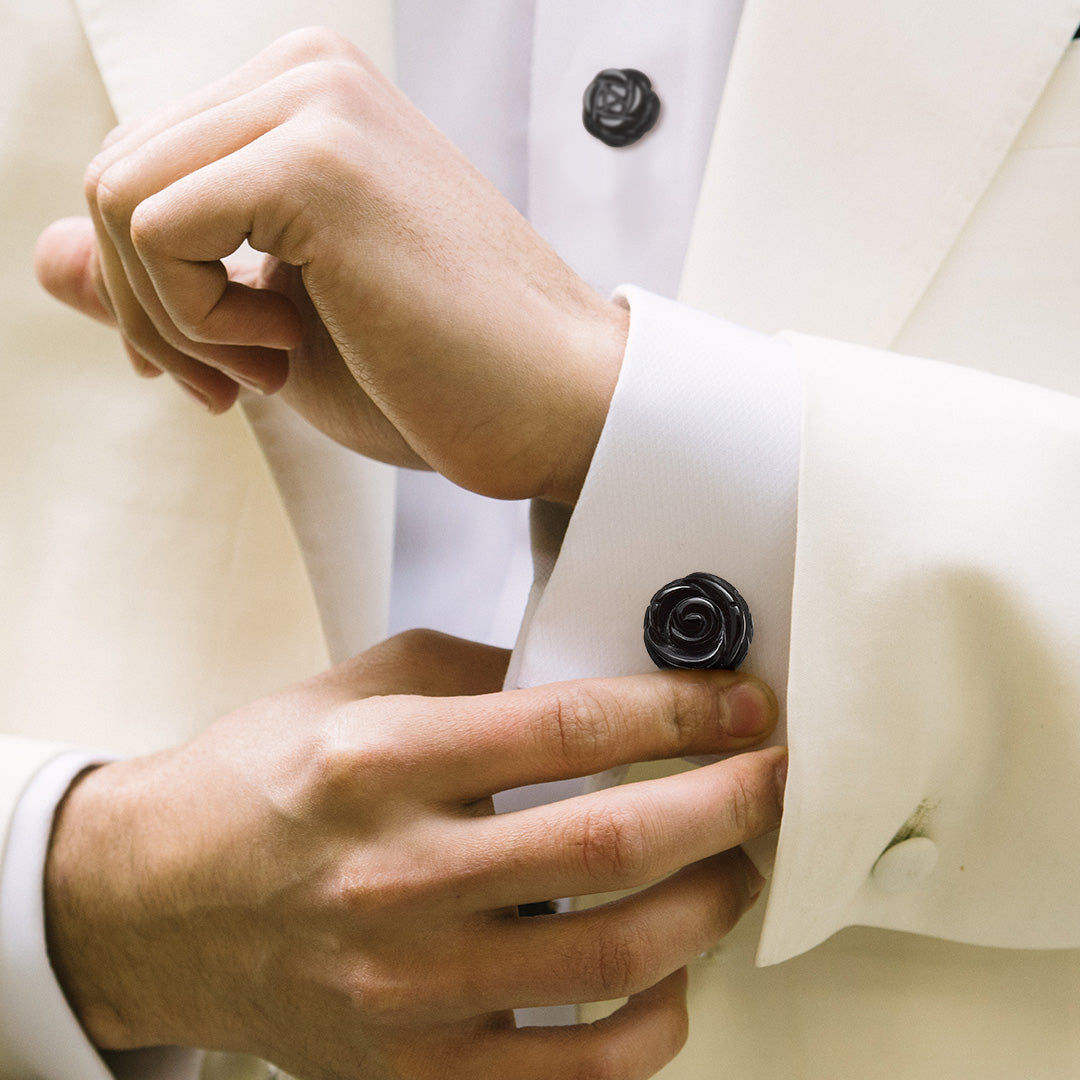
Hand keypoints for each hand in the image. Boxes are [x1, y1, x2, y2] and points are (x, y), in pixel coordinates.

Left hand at [34, 28, 628, 503]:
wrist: (555, 410)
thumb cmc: (441, 377)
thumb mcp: (273, 329)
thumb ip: (159, 279)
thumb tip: (44, 255)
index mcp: (308, 101)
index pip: (143, 170)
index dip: (148, 287)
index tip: (214, 366)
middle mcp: (309, 73)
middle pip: (111, 176)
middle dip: (149, 308)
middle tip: (237, 380)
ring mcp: (315, 104)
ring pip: (116, 199)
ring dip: (174, 318)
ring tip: (275, 363)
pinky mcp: (318, 160)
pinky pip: (157, 230)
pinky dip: (197, 319)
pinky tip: (287, 347)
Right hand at [45, 630, 784, 1079]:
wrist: (158, 903)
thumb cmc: (261, 784)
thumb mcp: (356, 690)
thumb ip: (477, 675)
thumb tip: (594, 678)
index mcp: (380, 764)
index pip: (570, 727)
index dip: (679, 708)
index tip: (739, 702)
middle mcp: (397, 878)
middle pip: (615, 839)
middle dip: (728, 799)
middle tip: (770, 774)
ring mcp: (411, 988)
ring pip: (617, 954)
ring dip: (710, 900)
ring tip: (734, 862)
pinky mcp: (420, 1068)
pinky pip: (579, 1069)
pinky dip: (655, 1020)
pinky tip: (669, 970)